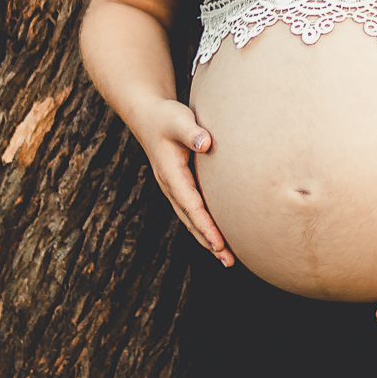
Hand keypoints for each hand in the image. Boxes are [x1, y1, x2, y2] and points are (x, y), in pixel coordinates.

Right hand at [139, 98, 233, 266]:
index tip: (219, 244)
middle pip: (191, 221)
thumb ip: (191, 131)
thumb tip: (205, 143)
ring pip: (192, 219)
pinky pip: (193, 211)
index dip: (205, 226)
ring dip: (208, 239)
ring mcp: (174, 188)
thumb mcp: (178, 120)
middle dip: (209, 242)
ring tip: (227, 258)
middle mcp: (171, 186)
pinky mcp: (180, 186)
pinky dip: (205, 226)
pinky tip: (219, 235)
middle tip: (228, 261)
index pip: (191, 206)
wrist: (148, 116)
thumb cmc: (166, 117)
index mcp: (171, 175)